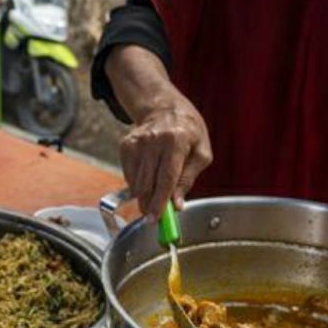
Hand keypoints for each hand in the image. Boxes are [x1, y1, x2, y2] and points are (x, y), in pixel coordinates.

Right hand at [119, 94, 212, 219]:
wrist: (164, 107)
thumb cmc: (188, 131)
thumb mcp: (201, 153)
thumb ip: (188, 179)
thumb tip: (177, 205)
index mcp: (177, 141)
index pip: (167, 178)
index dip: (160, 202)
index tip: (156, 219)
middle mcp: (154, 140)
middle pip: (147, 183)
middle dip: (149, 204)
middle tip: (153, 217)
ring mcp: (137, 142)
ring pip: (135, 181)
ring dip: (144, 195)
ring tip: (154, 196)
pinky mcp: (126, 144)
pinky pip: (128, 174)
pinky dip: (137, 183)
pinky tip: (147, 178)